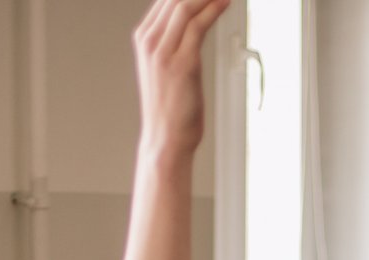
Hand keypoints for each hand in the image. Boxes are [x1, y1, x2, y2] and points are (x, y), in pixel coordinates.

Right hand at [133, 0, 229, 158]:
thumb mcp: (165, 67)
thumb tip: (194, 20)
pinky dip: (214, 9)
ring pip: (185, 6)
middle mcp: (150, 42)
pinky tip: (225, 2)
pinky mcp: (183, 63)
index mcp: (144, 40)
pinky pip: (198, 26)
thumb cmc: (169, 107)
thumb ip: (174, 41)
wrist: (166, 138)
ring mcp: (164, 52)